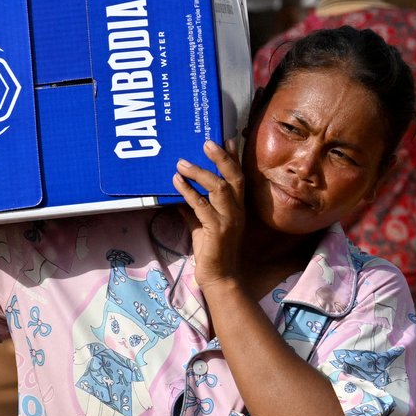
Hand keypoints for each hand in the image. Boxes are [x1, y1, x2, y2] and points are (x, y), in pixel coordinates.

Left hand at [174, 141, 244, 290]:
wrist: (219, 276)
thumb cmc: (212, 251)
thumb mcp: (201, 225)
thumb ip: (194, 210)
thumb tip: (178, 197)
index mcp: (237, 207)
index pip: (238, 177)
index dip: (233, 158)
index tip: (225, 139)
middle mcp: (238, 210)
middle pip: (234, 177)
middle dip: (222, 158)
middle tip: (207, 142)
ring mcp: (229, 219)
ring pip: (220, 188)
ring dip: (200, 173)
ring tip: (181, 163)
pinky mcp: (218, 229)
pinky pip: (202, 205)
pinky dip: (188, 192)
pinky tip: (176, 183)